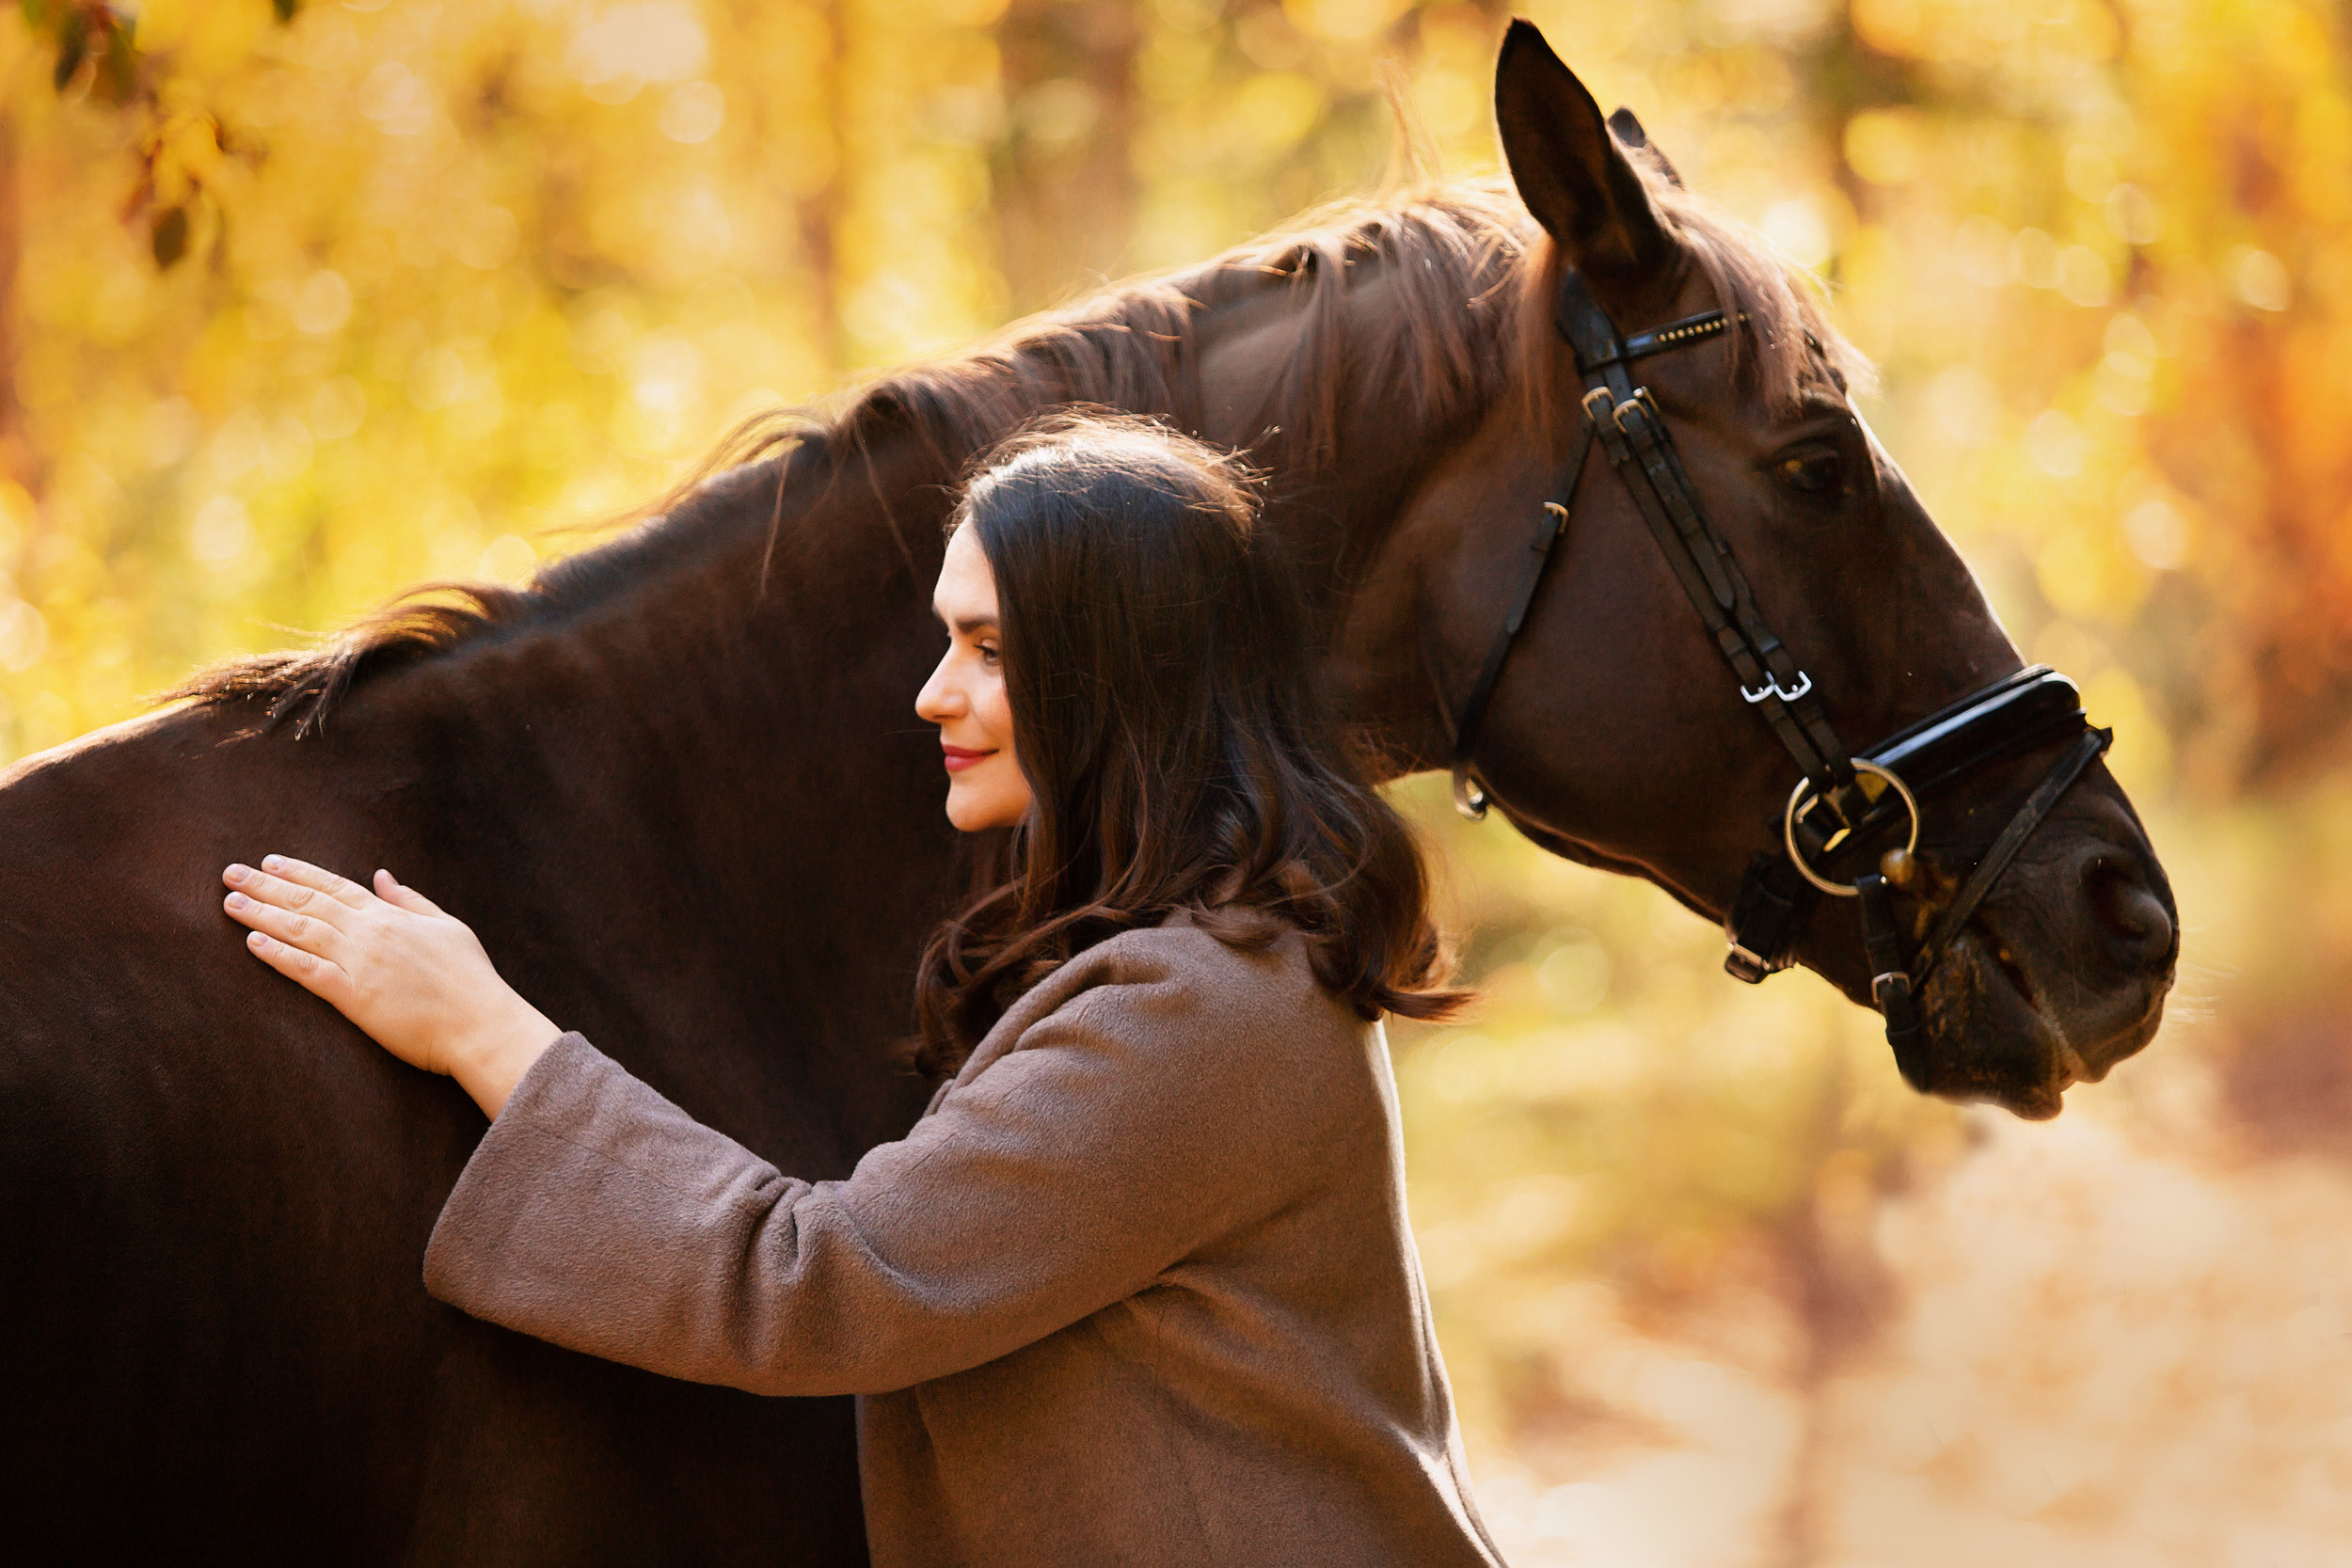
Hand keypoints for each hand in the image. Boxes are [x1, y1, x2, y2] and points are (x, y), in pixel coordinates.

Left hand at [222, 855, 558, 1116]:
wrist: (481, 1024)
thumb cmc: (471, 979)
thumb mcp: (448, 927)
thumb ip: (411, 901)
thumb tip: (383, 877)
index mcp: (391, 915)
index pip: (335, 886)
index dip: (299, 872)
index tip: (269, 861)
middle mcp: (370, 932)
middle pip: (308, 902)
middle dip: (266, 885)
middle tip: (230, 873)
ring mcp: (361, 963)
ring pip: (300, 931)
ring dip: (261, 915)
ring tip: (230, 902)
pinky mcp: (355, 996)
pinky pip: (307, 970)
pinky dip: (278, 955)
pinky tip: (252, 943)